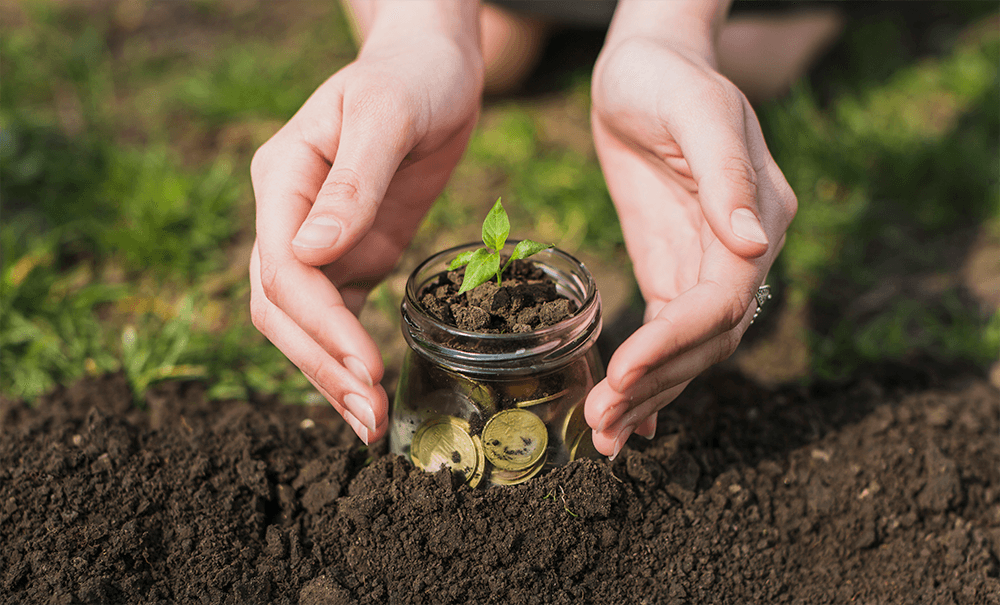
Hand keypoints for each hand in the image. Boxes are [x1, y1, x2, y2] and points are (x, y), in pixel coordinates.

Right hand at [249, 13, 482, 444]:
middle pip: (283, 309)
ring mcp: (322, 240)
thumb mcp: (385, 115)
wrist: (434, 68)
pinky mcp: (357, 254)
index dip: (320, 322)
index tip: (363, 363)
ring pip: (306, 323)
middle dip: (322, 366)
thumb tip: (311, 253)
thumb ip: (352, 183)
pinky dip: (350, 356)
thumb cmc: (410, 76)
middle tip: (368, 415)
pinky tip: (371, 391)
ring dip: (333, 374)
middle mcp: (291, 216)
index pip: (284, 268)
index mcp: (282, 179)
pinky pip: (341, 314)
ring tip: (371, 422)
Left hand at [585, 31, 796, 457]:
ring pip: (689, 347)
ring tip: (603, 435)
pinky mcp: (674, 268)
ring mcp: (709, 263)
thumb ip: (727, 174)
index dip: (675, 340)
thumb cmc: (667, 78)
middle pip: (708, 338)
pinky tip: (625, 413)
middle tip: (602, 423)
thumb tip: (754, 244)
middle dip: (656, 382)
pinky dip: (648, 374)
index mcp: (758, 215)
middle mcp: (741, 251)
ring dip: (650, 393)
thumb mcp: (696, 110)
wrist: (643, 69)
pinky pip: (668, 332)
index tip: (623, 370)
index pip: (723, 298)